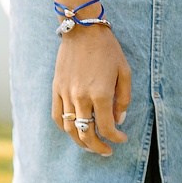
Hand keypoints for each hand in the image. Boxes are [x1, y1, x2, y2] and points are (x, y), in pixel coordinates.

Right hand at [52, 25, 131, 155]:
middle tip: (106, 151)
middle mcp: (81, 97)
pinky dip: (65, 128)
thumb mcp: (125, 73)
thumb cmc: (108, 50)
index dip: (116, 138)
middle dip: (97, 147)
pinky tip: (74, 131)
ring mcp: (66, 94)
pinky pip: (57, 116)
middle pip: (86, 133)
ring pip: (70, 128)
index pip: (107, 128)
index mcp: (101, 94)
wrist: (82, 30)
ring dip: (80, 141)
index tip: (122, 139)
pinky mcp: (56, 89)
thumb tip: (119, 120)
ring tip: (90, 145)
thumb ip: (124, 99)